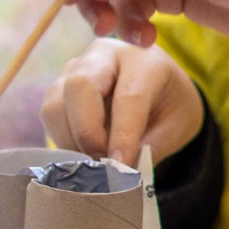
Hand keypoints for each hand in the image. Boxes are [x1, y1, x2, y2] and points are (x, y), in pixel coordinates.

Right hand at [40, 40, 203, 166]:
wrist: (160, 89)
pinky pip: (49, 114)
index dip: (122, 134)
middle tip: (100, 162)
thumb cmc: (171, 106)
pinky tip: (81, 153)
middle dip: (86, 131)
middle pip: (80, 86)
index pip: (129, 96)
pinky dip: (61, 139)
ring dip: (70, 139)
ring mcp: (76, 67)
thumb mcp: (179, 125)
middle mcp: (106, 55)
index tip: (120, 164)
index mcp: (145, 60)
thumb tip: (121, 172)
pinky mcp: (58, 85)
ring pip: (55, 102)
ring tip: (92, 162)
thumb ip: (153, 146)